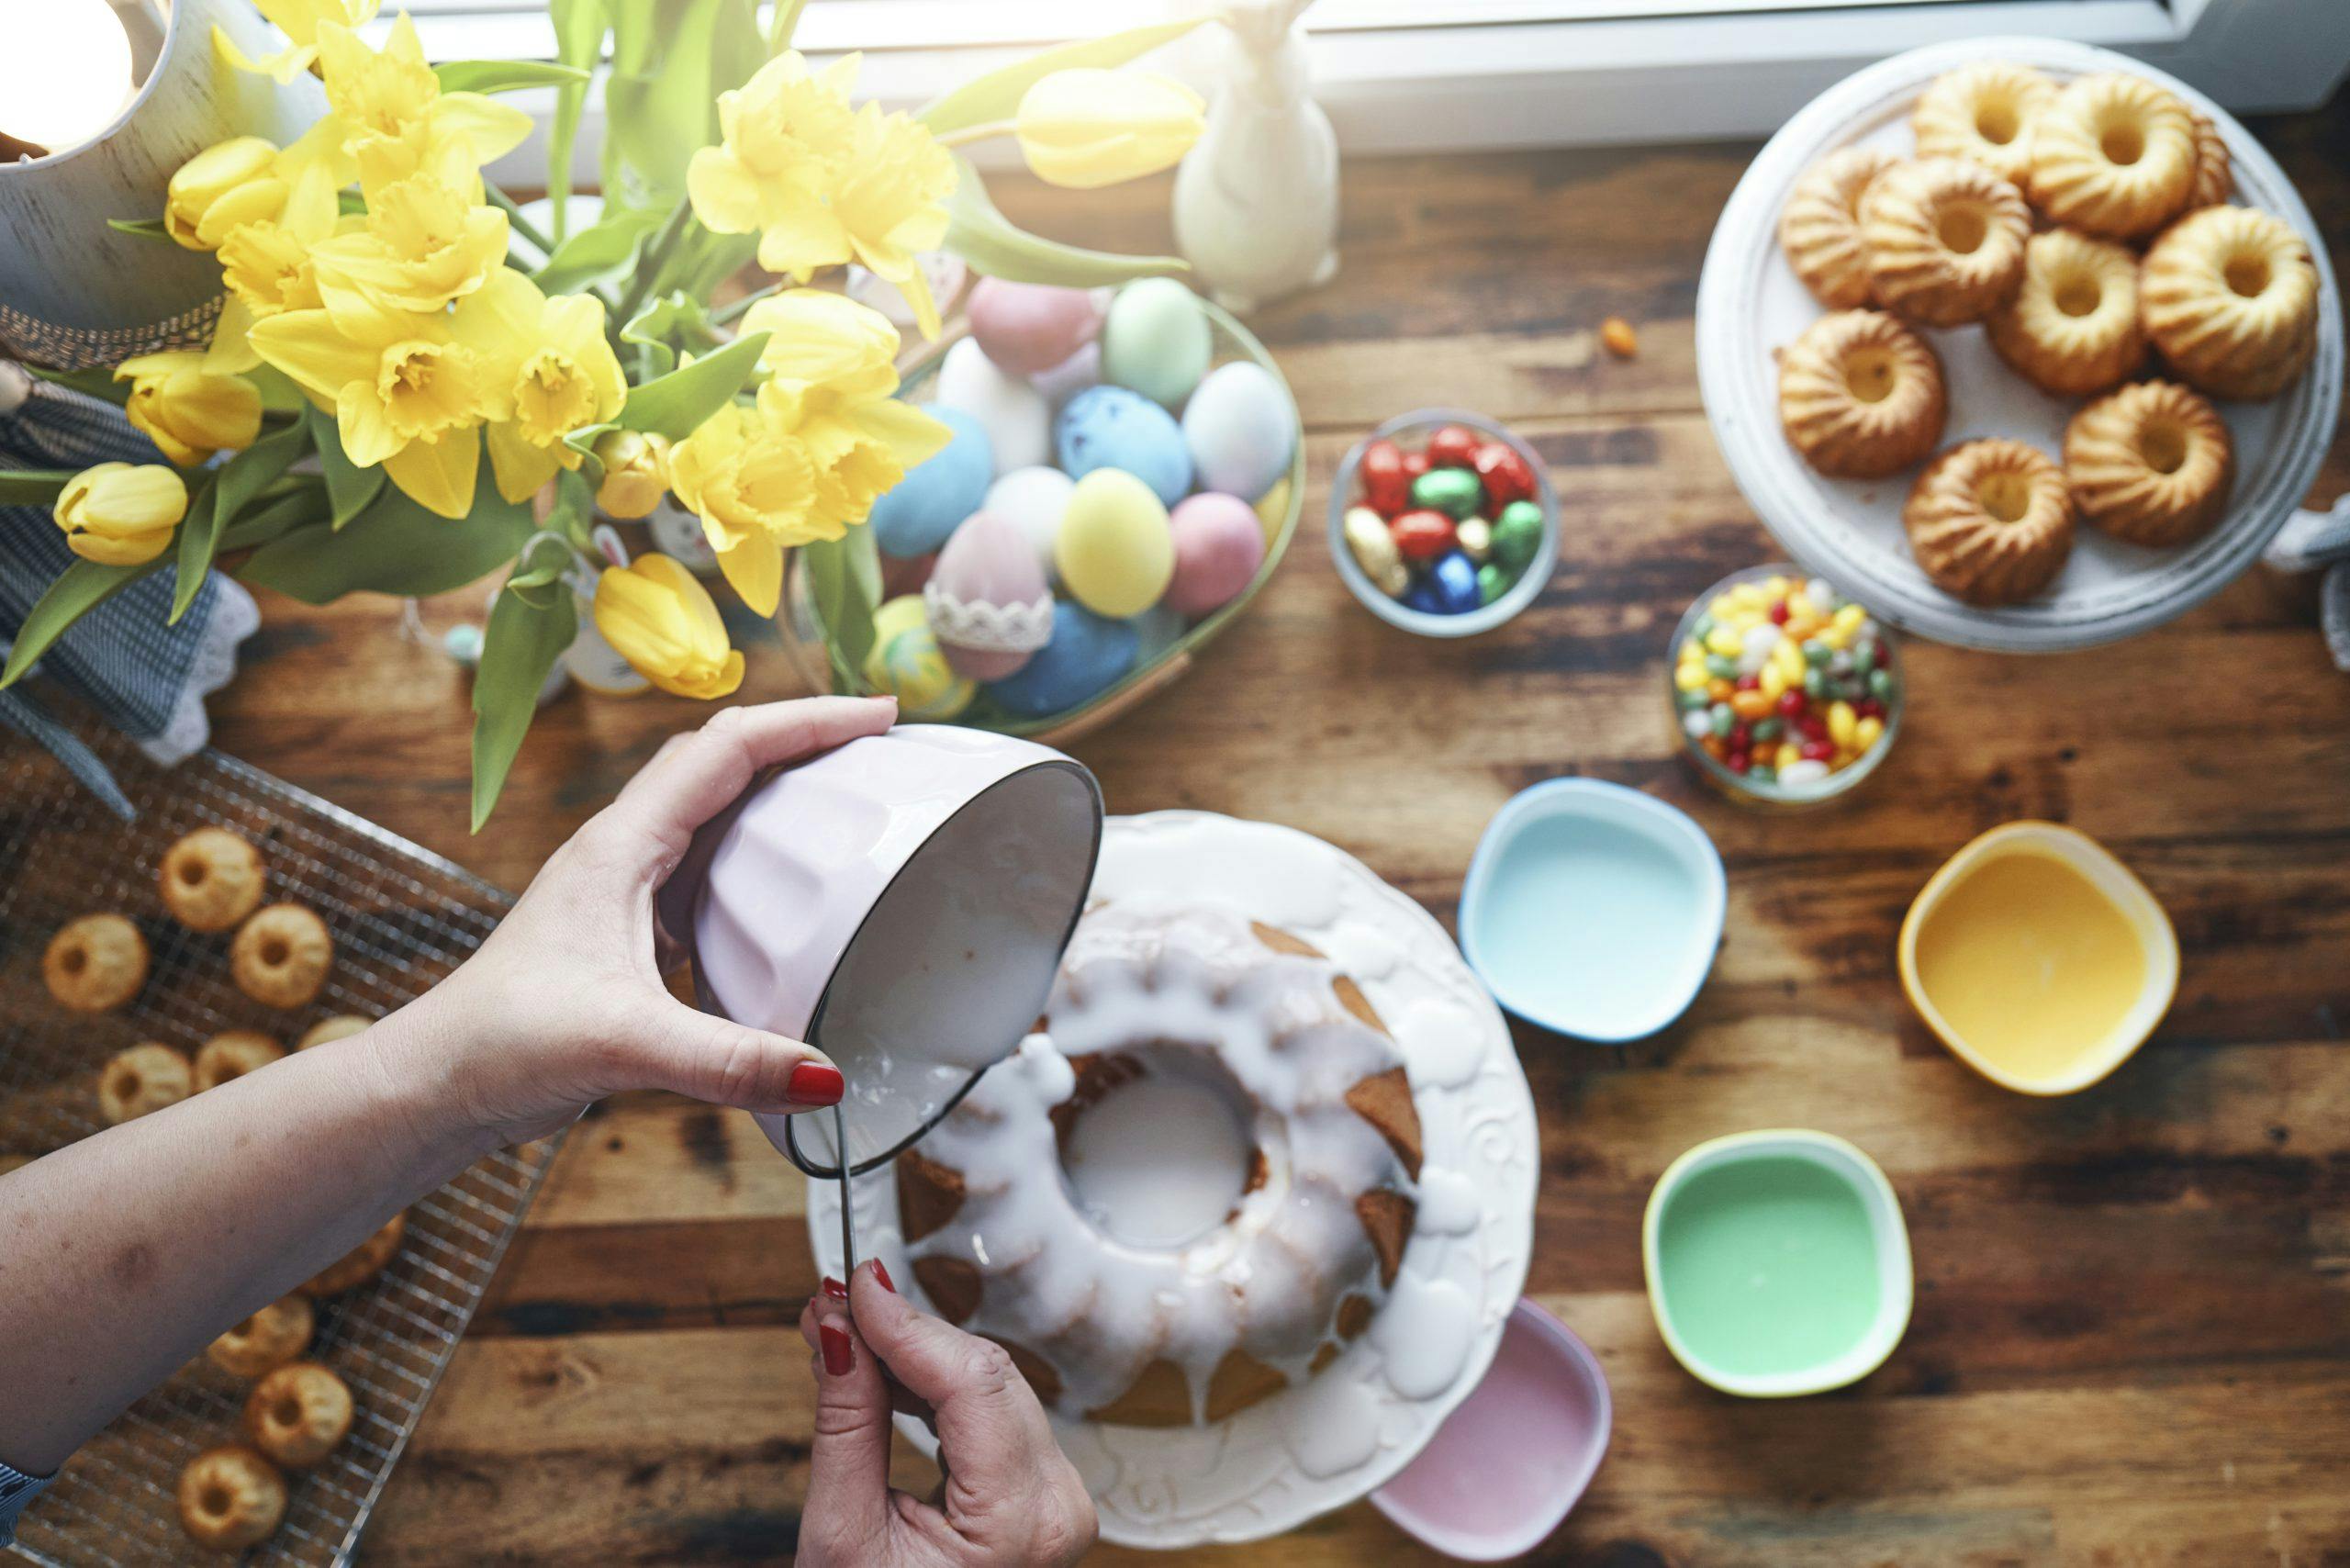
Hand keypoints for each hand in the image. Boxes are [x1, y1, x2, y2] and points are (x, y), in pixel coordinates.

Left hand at [381, 696, 898, 1147]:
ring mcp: (626, 889)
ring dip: (782, 794)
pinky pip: (708, 872)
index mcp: (621, 844)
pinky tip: (791, 895)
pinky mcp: (630, 933)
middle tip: (882, 746)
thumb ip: (728, 1061)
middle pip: (725, 762)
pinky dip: (759, 861)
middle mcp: (624, 851)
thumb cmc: (502, 1043)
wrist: (437, 1083)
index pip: (728, 749)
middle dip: (805, 740)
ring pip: (716, 813)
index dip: (808, 720)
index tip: (880, 714)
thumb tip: (828, 1074)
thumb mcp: (624, 1044)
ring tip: (851, 799)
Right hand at [797, 1263, 1096, 1567]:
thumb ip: (847, 1422)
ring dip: (916, 1353)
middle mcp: (1058, 1504)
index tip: (853, 1283)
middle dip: (903, 1333)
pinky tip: (888, 1367)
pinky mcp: (1042, 1492)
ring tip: (845, 1332)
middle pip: (984, 1375)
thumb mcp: (843, 1535)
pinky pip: (993, 1413)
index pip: (971, 1382)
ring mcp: (1057, 1498)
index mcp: (1021, 1523)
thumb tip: (839, 1328)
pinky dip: (937, 1386)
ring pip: (989, 1385)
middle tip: (833, 1303)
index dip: (905, 1322)